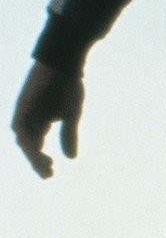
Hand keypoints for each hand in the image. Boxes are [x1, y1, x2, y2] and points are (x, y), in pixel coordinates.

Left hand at [12, 62, 83, 177]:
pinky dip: (29, 140)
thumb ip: (69, 135)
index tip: (50, 174)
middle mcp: (29, 117)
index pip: (35, 145)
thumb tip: (72, 159)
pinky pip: (21, 127)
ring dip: (32, 154)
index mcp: (40, 120)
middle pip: (28, 145)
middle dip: (36, 161)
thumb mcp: (71, 114)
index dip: (41, 160)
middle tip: (48, 175)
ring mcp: (24, 111)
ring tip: (45, 166)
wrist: (64, 61)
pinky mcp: (22, 105)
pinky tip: (37, 149)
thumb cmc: (69, 84)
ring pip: (23, 139)